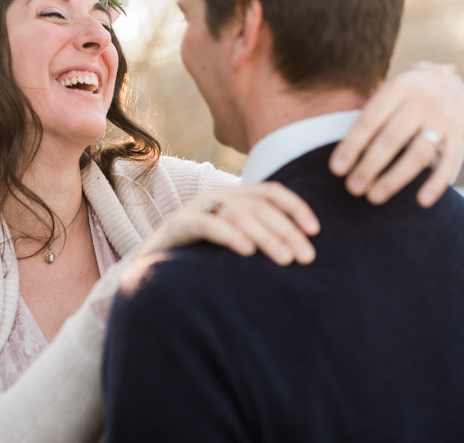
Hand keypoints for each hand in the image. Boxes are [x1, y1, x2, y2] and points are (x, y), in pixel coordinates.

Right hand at [137, 182, 320, 264]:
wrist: (147, 270)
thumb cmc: (197, 260)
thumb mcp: (231, 244)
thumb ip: (256, 238)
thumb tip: (299, 250)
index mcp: (232, 197)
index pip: (271, 192)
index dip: (296, 208)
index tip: (316, 231)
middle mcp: (215, 197)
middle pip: (259, 206)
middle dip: (287, 230)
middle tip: (306, 257)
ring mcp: (195, 209)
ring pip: (238, 214)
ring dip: (266, 236)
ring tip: (285, 259)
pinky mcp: (177, 226)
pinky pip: (207, 225)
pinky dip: (229, 235)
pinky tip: (247, 251)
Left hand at [329, 63, 463, 207]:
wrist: (449, 82)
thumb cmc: (403, 97)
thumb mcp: (387, 95)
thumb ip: (369, 120)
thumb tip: (342, 159)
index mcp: (398, 87)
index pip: (369, 120)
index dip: (352, 146)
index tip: (337, 169)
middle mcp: (422, 100)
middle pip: (392, 138)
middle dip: (370, 166)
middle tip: (352, 188)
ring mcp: (443, 118)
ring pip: (418, 153)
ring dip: (395, 178)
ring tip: (374, 196)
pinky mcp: (459, 134)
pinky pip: (450, 162)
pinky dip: (436, 184)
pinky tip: (421, 202)